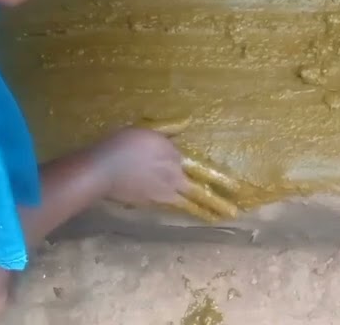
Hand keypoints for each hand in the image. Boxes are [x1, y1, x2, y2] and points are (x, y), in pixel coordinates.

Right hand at [94, 119, 241, 222]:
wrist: (101, 171)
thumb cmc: (125, 144)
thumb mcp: (148, 130)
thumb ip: (169, 128)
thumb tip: (187, 122)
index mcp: (175, 161)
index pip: (205, 172)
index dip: (222, 181)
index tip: (238, 189)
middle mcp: (173, 181)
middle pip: (200, 195)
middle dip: (219, 204)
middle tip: (235, 214)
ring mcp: (160, 195)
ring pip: (186, 204)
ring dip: (203, 211)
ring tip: (216, 218)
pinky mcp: (147, 203)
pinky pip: (170, 206)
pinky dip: (181, 209)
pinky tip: (183, 209)